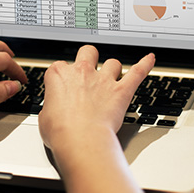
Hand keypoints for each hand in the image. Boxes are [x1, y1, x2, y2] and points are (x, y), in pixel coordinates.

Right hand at [38, 45, 154, 152]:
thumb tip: (53, 111)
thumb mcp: (44, 117)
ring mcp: (104, 80)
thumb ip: (51, 107)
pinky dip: (145, 64)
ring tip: (113, 76)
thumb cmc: (61, 132)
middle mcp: (82, 72)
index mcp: (59, 75)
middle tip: (89, 67)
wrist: (80, 140)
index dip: (64, 75)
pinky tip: (150, 59)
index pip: (60, 66)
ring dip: (113, 68)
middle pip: (88, 52)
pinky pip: (138, 72)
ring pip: (112, 62)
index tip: (65, 84)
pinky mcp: (121, 91)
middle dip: (90, 57)